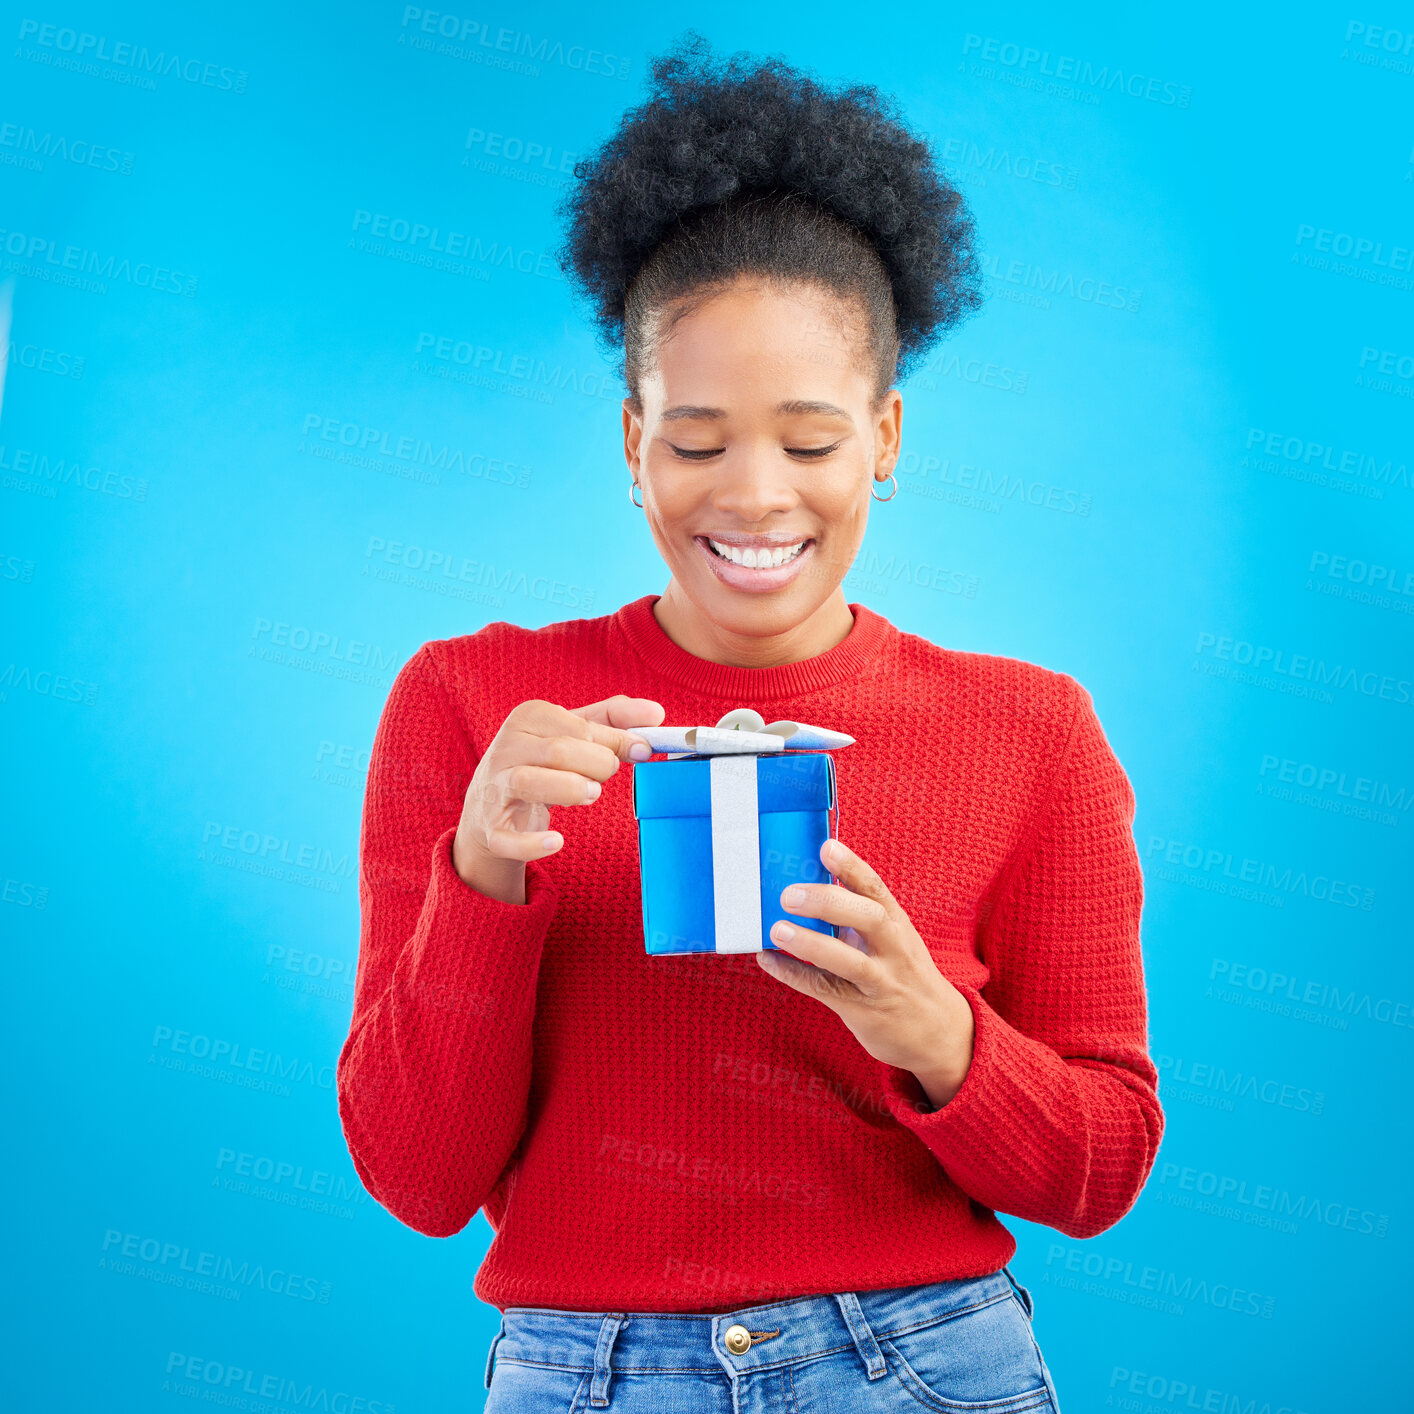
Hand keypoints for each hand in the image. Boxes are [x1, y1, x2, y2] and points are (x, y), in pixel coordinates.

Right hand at [453, 695, 663, 903]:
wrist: (491, 806)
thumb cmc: (543, 763)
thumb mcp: (574, 734)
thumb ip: (615, 720)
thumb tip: (656, 714)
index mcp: (528, 718)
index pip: (577, 726)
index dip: (615, 740)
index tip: (642, 750)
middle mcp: (506, 748)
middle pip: (557, 752)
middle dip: (596, 764)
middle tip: (608, 775)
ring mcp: (495, 789)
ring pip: (528, 782)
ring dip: (570, 789)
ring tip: (591, 794)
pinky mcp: (490, 828)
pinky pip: (507, 837)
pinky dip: (533, 842)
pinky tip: (557, 841)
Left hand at [756, 838, 975, 1110]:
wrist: (938, 1032)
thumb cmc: (903, 973)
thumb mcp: (892, 939)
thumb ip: (857, 915)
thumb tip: (807, 885)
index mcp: (897, 924)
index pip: (876, 889)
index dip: (852, 866)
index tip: (826, 847)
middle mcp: (895, 950)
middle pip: (869, 919)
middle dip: (829, 903)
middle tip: (789, 894)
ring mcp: (882, 982)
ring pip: (851, 962)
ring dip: (812, 944)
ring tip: (777, 930)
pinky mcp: (864, 1010)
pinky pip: (828, 991)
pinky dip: (796, 975)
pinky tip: (769, 961)